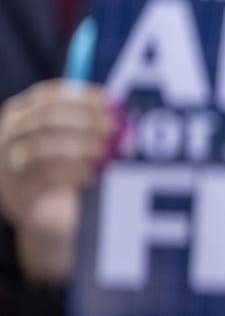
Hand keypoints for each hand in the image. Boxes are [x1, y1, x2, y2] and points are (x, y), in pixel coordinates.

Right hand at [0, 81, 116, 283]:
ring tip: (106, 151)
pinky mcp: (18, 193)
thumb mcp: (80, 142)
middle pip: (44, 118)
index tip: (113, 103)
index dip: (83, 98)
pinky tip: (94, 173)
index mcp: (24, 113)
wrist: (53, 220)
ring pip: (40, 147)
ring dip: (78, 146)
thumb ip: (94, 123)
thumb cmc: (70, 171)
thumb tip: (122, 109)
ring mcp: (9, 165)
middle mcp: (10, 135)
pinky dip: (72, 172)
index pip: (50, 95)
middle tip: (115, 127)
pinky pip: (42, 177)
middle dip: (84, 120)